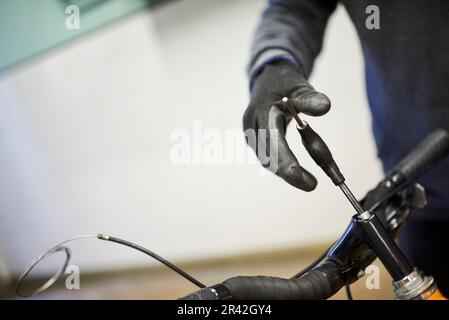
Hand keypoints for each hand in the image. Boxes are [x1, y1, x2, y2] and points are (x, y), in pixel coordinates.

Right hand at [243, 61, 330, 190]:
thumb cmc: (286, 84)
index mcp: (262, 109)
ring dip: (286, 173)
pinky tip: (297, 173)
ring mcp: (250, 133)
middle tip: (312, 185)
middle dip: (290, 174)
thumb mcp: (301, 86)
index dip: (287, 162)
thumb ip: (311, 98)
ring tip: (308, 182)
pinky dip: (282, 167)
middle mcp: (252, 123)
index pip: (273, 141)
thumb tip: (325, 107)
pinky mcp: (253, 140)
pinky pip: (266, 158)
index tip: (304, 178)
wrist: (267, 80)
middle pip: (268, 157)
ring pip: (266, 161)